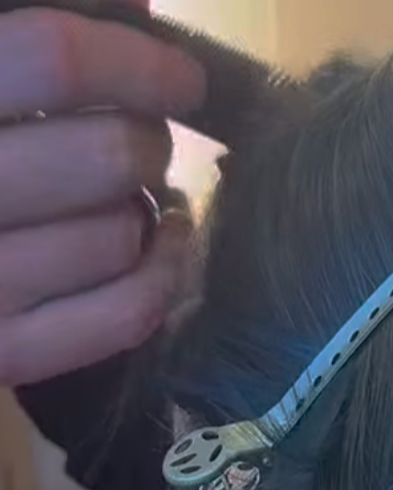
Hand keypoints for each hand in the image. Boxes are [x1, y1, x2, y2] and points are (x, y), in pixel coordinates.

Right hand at [0, 3, 206, 386]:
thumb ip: (25, 41)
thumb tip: (134, 16)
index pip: (52, 59)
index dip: (134, 61)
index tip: (178, 74)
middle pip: (104, 154)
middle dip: (147, 141)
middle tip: (142, 141)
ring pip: (119, 235)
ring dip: (147, 212)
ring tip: (131, 198)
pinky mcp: (2, 355)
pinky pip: (123, 316)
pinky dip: (161, 278)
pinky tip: (158, 249)